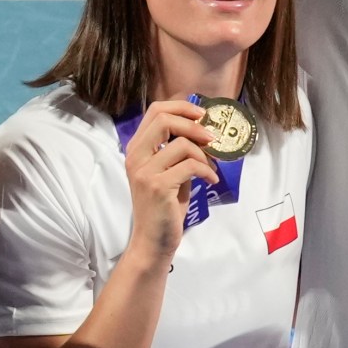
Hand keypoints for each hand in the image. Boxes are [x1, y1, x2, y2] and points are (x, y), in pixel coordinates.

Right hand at [122, 100, 219, 268]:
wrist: (152, 240)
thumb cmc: (164, 206)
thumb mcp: (168, 171)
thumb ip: (177, 150)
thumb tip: (204, 129)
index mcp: (136, 148)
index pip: (155, 111)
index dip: (182, 107)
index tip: (202, 115)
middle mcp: (135, 156)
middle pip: (164, 119)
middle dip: (194, 125)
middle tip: (211, 139)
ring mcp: (144, 171)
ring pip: (181, 144)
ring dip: (204, 155)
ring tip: (210, 169)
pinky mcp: (158, 186)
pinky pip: (191, 166)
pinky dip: (207, 171)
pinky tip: (211, 181)